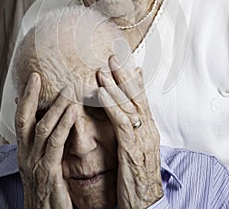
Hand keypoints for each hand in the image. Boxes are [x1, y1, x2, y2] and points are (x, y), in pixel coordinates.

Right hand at [15, 73, 74, 208]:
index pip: (22, 118)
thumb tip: (56, 123)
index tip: (33, 78)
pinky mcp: (48, 172)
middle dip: (32, 95)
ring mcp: (35, 163)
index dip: (26, 97)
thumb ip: (48, 145)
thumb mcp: (44, 164)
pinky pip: (55, 143)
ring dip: (55, 106)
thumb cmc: (49, 191)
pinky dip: (63, 125)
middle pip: (25, 118)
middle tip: (42, 75)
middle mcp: (26, 154)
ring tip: (68, 89)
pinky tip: (73, 111)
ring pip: (42, 127)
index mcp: (26, 151)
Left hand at [97, 56, 162, 208]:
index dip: (134, 80)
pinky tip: (102, 93)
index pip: (142, 99)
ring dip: (115, 86)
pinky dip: (112, 105)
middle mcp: (148, 129)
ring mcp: (142, 137)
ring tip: (103, 70)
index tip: (127, 62)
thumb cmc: (137, 175)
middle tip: (113, 57)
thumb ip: (130, 129)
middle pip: (137, 97)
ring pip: (129, 106)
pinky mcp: (132, 148)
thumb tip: (124, 114)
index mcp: (149, 128)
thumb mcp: (136, 148)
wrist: (146, 202)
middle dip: (125, 76)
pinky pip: (122, 122)